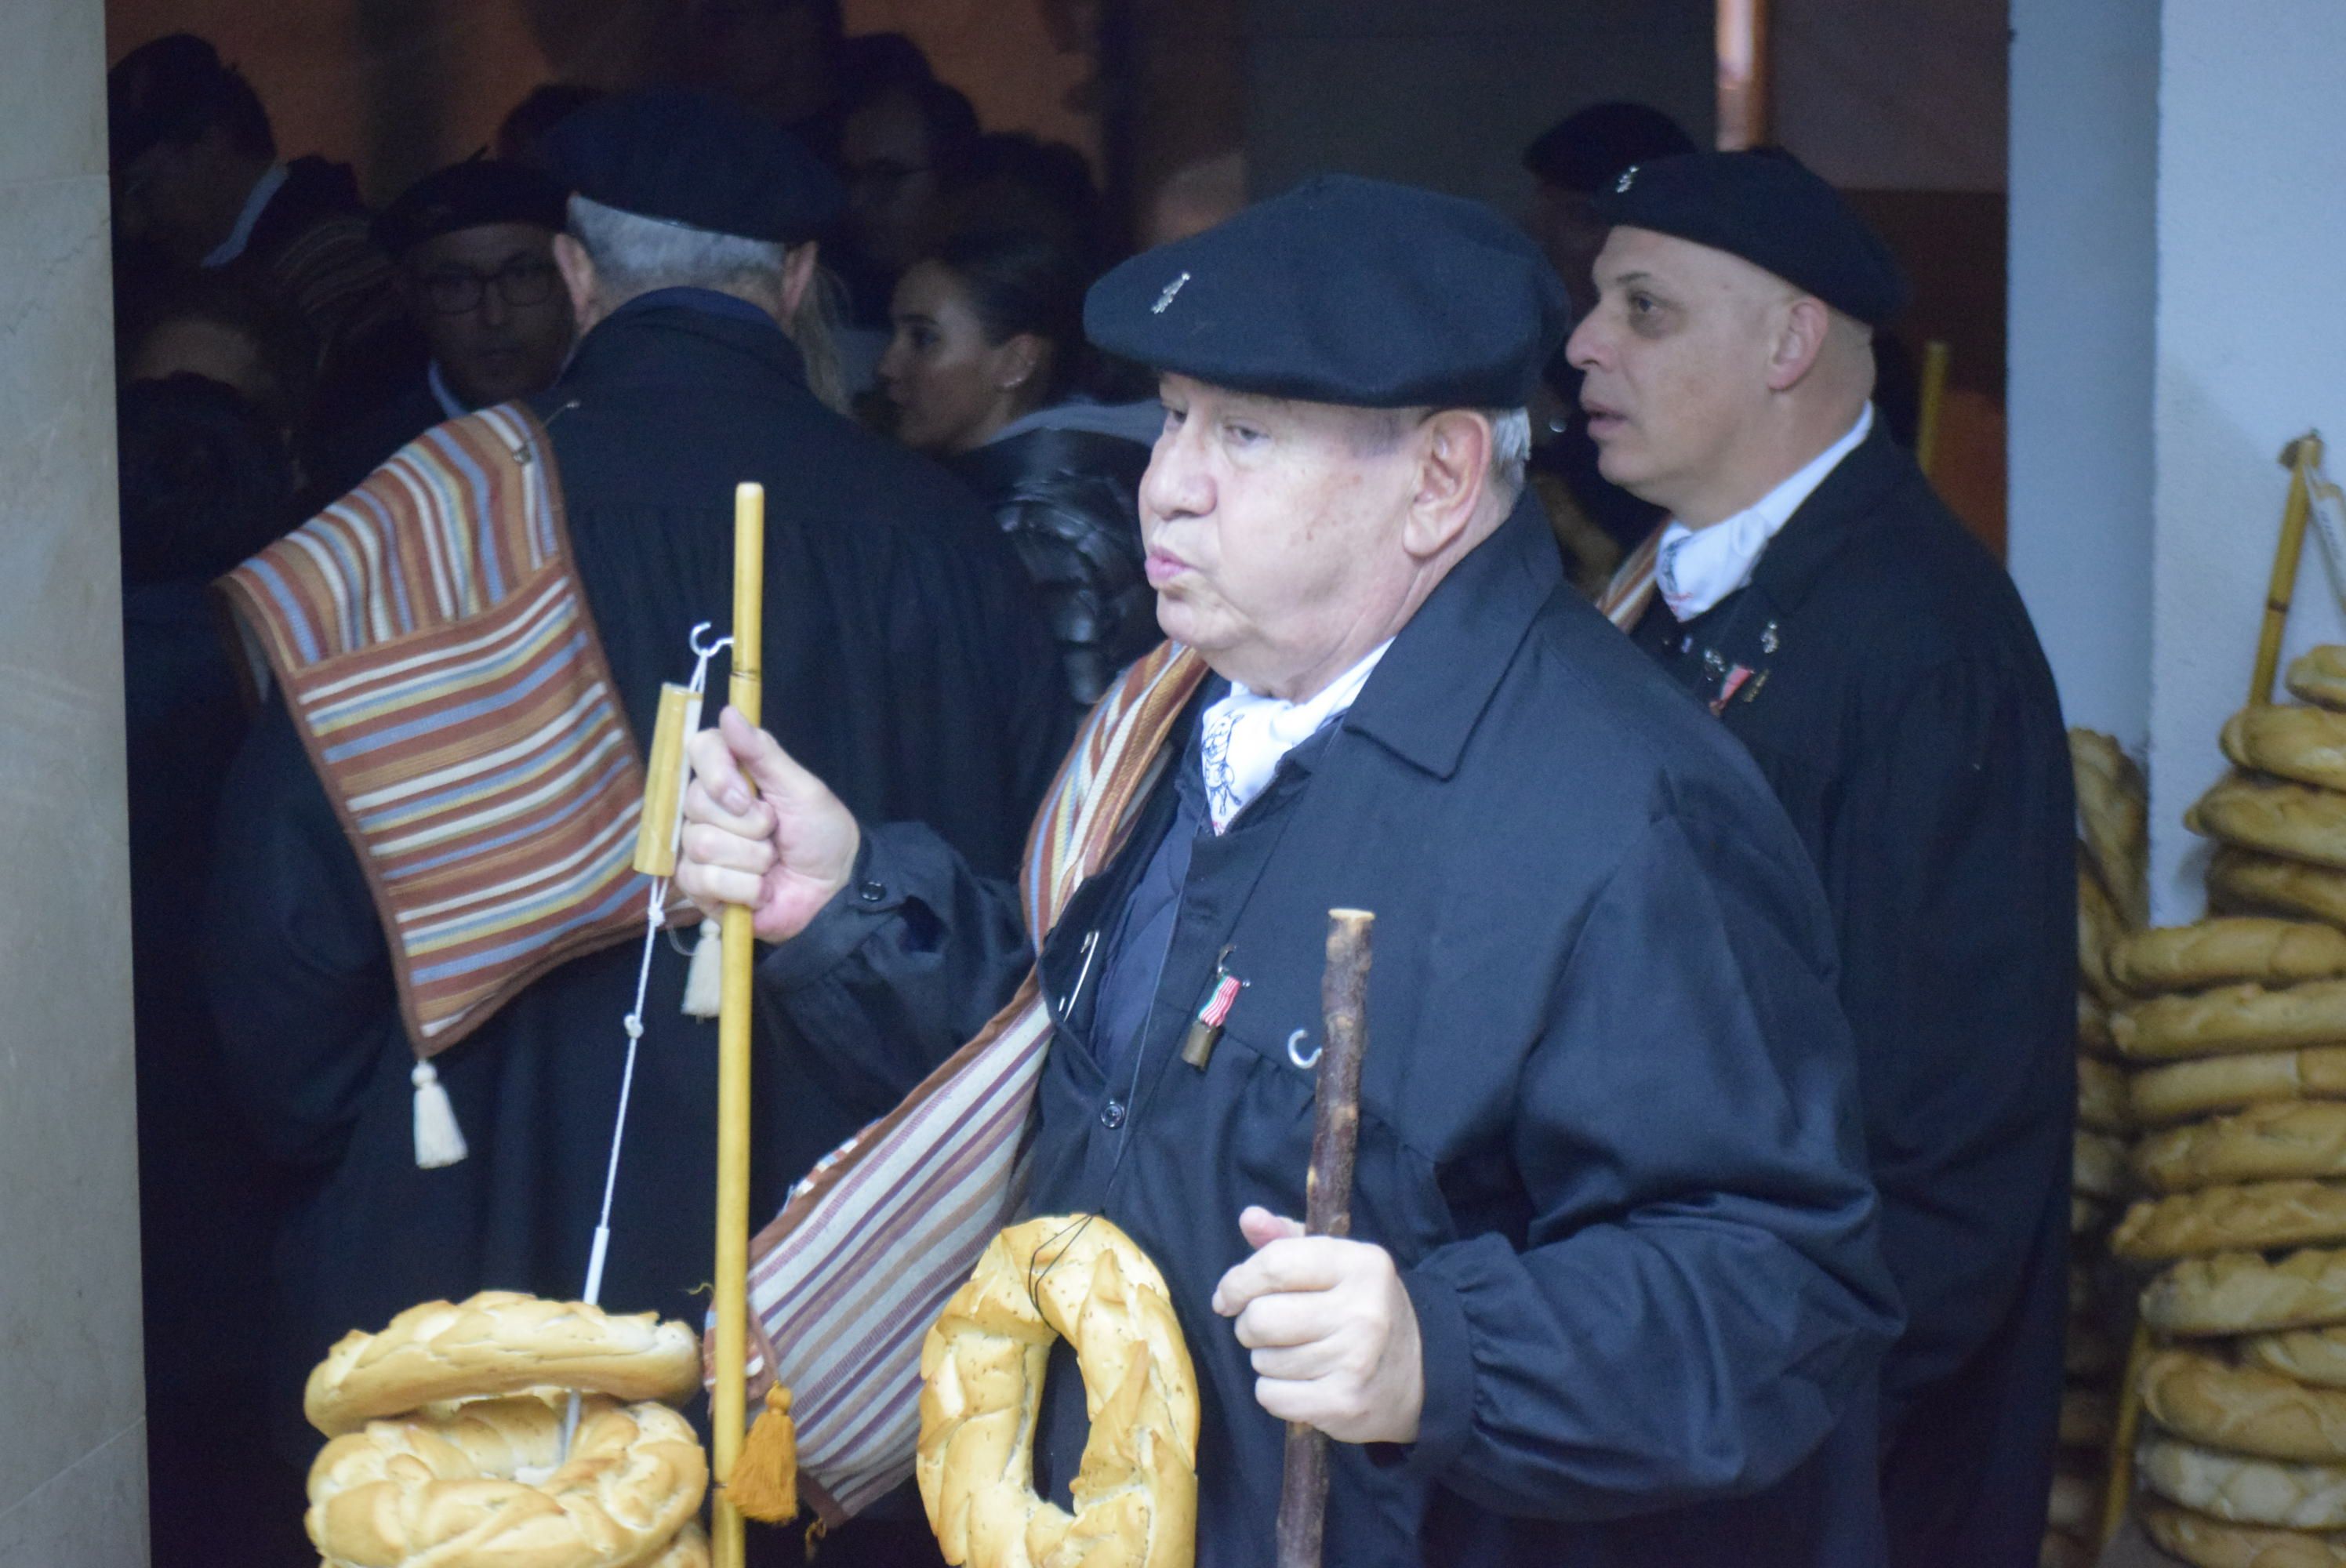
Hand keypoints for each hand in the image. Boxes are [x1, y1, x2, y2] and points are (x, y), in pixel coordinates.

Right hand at [675, 707, 859, 942]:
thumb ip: (764, 753)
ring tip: (772, 863)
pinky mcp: (700, 887)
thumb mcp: (801, 789)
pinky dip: (743, 887)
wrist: (836, 889)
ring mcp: (699, 847)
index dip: (716, 772)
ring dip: (752, 858)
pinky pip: (703, 880)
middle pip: (697, 802)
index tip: (745, 794)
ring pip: (701, 844)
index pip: (698, 749)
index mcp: (733, 775)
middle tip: (775, 833)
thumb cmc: (822, 834)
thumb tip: (728, 711)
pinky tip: (761, 890)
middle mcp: (709, 807)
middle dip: (749, 825)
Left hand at [1210, 1206, 1422, 1443]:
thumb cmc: (1362, 1309)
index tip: (1227, 1297)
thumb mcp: (1336, 1264)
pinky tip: (1304, 1383)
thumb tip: (1249, 1217)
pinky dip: (1276, 1392)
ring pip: (1262, 1360)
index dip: (1237, 1282)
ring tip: (1299, 1355)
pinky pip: (1271, 1396)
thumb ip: (1287, 1239)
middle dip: (1251, 1325)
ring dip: (1268, 1359)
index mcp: (1360, 1264)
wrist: (1422, 1373)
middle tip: (1270, 1329)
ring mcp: (1356, 1360)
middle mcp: (1363, 1310)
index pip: (1274, 1264)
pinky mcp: (1345, 1404)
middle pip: (1260, 1318)